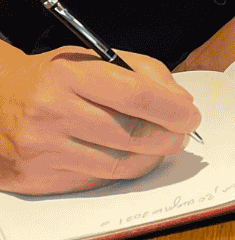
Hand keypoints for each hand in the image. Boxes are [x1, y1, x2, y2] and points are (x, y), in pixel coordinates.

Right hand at [0, 43, 200, 194]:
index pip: (135, 94)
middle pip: (131, 134)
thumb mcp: (90, 57)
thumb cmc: (51, 78)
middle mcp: (52, 111)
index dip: (172, 108)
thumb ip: (139, 70)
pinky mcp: (38, 179)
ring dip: (150, 157)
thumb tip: (179, 100)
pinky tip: (128, 157)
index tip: (190, 114)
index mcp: (68, 74)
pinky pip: (96, 181)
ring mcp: (43, 148)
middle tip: (182, 133)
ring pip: (117, 164)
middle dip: (168, 136)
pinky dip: (121, 171)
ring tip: (162, 146)